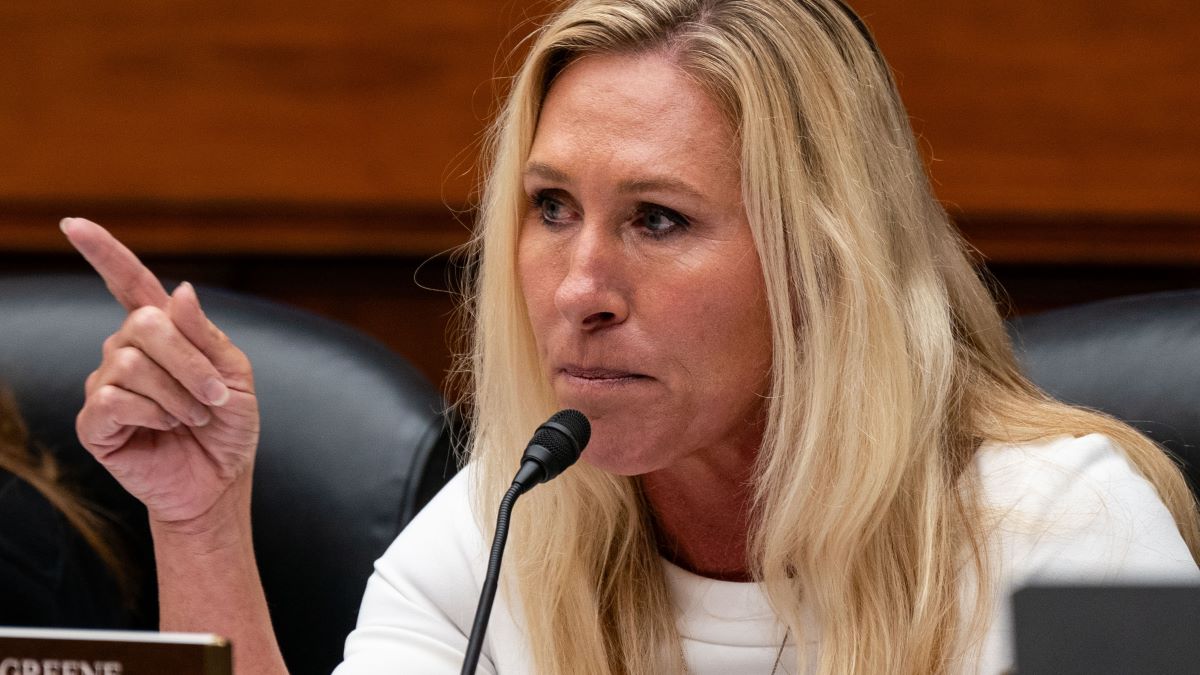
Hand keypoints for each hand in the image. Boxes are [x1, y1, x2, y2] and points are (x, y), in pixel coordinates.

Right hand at [63, 217, 259, 525]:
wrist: (220, 480)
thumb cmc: (228, 426)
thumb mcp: (234, 375)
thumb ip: (206, 334)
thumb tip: (181, 289)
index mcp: (163, 331)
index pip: (128, 283)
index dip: (103, 252)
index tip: (74, 224)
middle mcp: (125, 350)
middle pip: (143, 324)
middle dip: (191, 363)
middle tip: (214, 397)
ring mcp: (105, 383)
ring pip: (132, 363)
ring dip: (179, 394)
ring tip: (193, 417)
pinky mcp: (95, 421)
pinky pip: (115, 398)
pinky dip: (153, 413)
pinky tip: (165, 427)